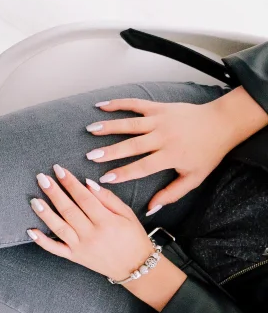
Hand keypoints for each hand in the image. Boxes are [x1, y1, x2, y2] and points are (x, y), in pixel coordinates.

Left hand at [26, 164, 156, 281]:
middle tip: (42, 178)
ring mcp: (81, 247)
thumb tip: (88, 183)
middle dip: (54, 193)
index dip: (70, 183)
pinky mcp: (75, 257)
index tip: (59, 170)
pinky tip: (30, 230)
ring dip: (44, 213)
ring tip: (34, 200)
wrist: (136, 267)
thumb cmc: (134, 238)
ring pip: (59, 228)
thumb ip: (108, 198)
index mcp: (106, 221)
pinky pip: (55, 249)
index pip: (84, 198)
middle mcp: (91, 234)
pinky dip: (42, 241)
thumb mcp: (128, 215)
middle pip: (68, 210)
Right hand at [85, 91, 267, 213]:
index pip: (143, 166)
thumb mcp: (194, 178)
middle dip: (110, 151)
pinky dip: (118, 103)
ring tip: (90, 130)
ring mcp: (160, 120)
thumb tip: (150, 208)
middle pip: (132, 145)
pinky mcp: (159, 108)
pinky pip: (136, 104)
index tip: (105, 179)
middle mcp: (164, 137)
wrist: (222, 124)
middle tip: (90, 156)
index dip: (123, 173)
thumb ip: (171, 194)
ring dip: (109, 126)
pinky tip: (102, 106)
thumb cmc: (208, 153)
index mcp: (171, 155)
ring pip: (130, 124)